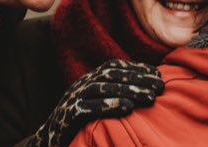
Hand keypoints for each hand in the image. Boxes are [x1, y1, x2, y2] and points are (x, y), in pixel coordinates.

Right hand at [25, 59, 163, 146]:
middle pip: (111, 76)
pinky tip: (128, 108)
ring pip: (103, 88)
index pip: (114, 67)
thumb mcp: (93, 104)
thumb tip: (140, 90)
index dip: (136, 68)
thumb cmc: (76, 124)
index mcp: (87, 80)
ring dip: (129, 90)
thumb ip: (110, 94)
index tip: (157, 75)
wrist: (47, 141)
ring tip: (150, 97)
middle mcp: (80, 85)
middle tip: (160, 86)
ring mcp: (72, 99)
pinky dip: (110, 105)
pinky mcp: (68, 115)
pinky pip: (90, 107)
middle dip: (138, 79)